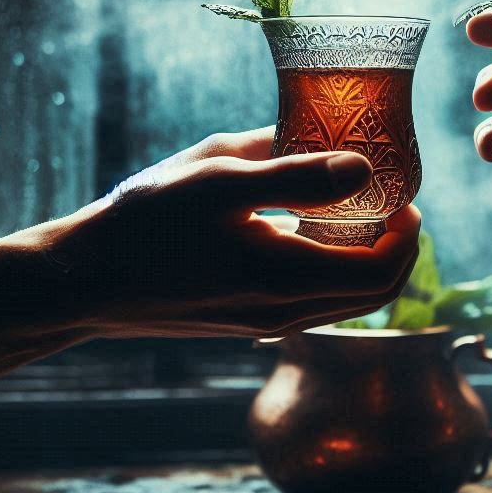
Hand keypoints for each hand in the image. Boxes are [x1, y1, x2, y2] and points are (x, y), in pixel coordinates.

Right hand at [0, 128, 419, 402]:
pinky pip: (308, 300)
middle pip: (371, 293)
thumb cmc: (145, 222)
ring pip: (340, 300)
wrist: (82, 280)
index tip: (406, 191)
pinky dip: (326, 266)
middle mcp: (284, 314)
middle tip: (391, 197)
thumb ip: (296, 173)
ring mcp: (262, 325)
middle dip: (395, 246)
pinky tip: (302, 224)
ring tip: (350, 203)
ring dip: (361, 257)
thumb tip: (361, 168)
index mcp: (287, 279)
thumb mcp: (221, 179)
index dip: (409, 234)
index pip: (384, 273)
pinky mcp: (242, 322)